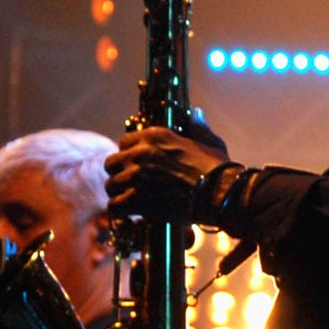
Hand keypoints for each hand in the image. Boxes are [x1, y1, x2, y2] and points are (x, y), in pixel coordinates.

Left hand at [106, 126, 230, 220]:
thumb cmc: (217, 169)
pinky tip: (126, 215)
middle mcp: (141, 153)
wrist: (218, 193)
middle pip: (111, 163)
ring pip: (110, 186)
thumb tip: (196, 113)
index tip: (134, 164)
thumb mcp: (209, 141)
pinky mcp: (137, 200)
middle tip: (127, 184)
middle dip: (117, 174)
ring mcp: (137, 176)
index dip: (127, 154)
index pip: (124, 141)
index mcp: (155, 136)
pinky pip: (114, 207)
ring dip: (118, 195)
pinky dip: (119, 213)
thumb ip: (198, 127)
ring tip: (127, 201)